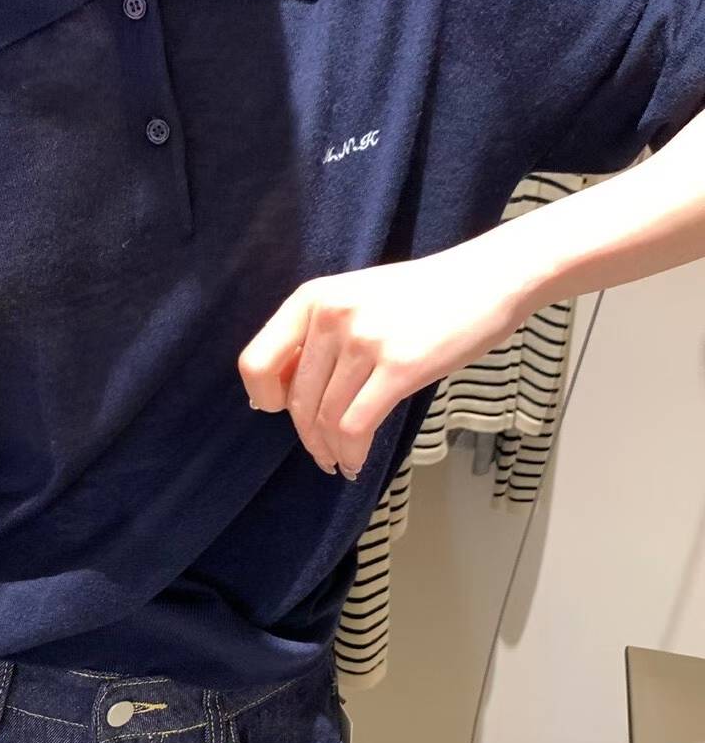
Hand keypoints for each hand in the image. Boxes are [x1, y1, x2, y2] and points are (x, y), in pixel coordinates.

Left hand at [238, 246, 526, 478]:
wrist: (486, 280)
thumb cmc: (422, 296)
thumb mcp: (355, 300)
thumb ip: (318, 338)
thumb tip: (279, 393)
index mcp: (312, 298)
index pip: (255, 362)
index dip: (263, 398)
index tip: (281, 414)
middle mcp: (331, 316)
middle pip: (297, 399)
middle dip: (307, 436)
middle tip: (323, 452)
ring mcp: (365, 341)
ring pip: (325, 418)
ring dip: (330, 451)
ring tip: (341, 461)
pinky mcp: (400, 366)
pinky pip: (355, 426)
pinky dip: (352, 454)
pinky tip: (357, 463)